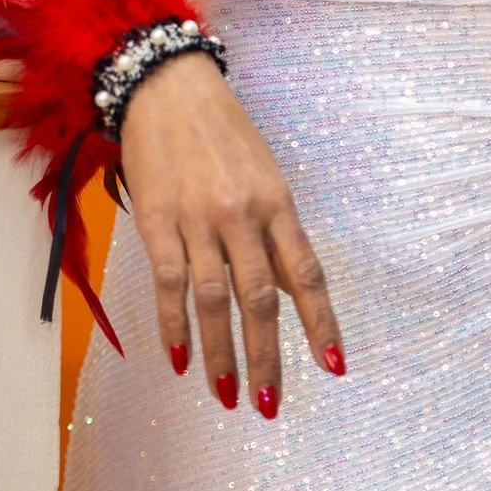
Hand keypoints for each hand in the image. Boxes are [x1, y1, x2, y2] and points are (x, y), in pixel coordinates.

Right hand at [118, 50, 344, 413]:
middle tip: (269, 404)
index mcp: (277, 202)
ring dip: (221, 354)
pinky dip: (173, 326)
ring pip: (212, 300)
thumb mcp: (265, 175)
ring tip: (228, 396)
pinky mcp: (156, 220)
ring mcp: (197, 218)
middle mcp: (242, 214)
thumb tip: (292, 292)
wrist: (166, 85)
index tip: (333, 367)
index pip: (306, 274)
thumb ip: (276, 235)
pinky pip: (168, 283)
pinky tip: (180, 360)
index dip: (321, 323)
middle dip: (266, 357)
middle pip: (259, 299)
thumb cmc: (222, 132)